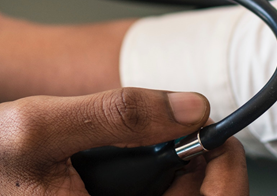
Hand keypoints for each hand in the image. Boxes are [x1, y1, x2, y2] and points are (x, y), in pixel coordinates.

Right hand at [0, 88, 248, 194]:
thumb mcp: (42, 127)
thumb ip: (116, 114)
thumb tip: (188, 108)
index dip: (224, 175)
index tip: (220, 138)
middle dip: (204, 168)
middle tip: (193, 131)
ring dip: (184, 171)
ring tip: (169, 138)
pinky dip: (165, 176)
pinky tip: (152, 153)